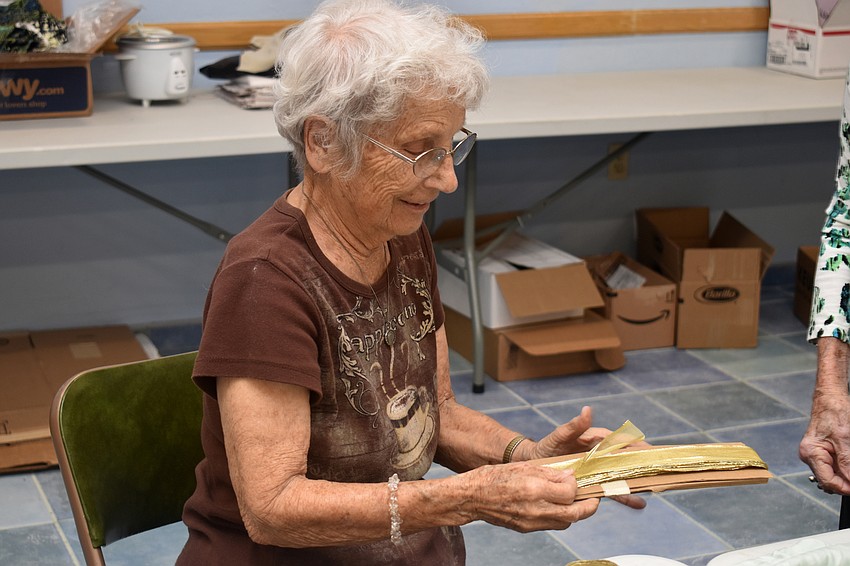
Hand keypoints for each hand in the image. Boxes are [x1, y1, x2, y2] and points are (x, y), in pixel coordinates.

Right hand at [467, 462, 598, 532]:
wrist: (472, 497)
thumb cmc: (495, 477)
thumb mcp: (523, 467)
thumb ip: (549, 472)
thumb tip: (570, 476)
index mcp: (534, 489)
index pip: (570, 492)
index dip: (576, 484)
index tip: (573, 478)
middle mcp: (535, 509)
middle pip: (574, 514)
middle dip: (589, 507)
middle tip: (594, 498)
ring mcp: (532, 522)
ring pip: (566, 522)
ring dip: (575, 513)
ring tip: (576, 501)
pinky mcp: (527, 528)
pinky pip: (552, 525)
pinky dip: (560, 516)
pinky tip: (557, 506)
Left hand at [517, 406, 646, 509]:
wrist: (535, 463)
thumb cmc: (547, 446)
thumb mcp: (559, 436)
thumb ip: (573, 426)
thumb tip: (587, 410)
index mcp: (594, 439)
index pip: (618, 441)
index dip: (634, 445)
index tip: (648, 449)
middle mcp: (599, 454)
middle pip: (624, 458)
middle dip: (641, 463)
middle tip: (659, 469)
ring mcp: (598, 468)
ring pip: (621, 475)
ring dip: (636, 482)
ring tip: (652, 490)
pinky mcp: (594, 481)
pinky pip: (611, 488)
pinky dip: (624, 495)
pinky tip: (639, 503)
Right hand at [800, 392, 849, 494]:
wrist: (831, 399)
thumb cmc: (835, 413)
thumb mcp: (845, 440)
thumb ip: (847, 464)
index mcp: (811, 453)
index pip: (828, 481)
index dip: (846, 488)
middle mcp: (810, 455)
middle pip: (830, 479)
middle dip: (846, 481)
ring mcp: (816, 454)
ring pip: (834, 474)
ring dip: (846, 475)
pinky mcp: (823, 453)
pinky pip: (835, 467)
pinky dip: (845, 468)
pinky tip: (849, 462)